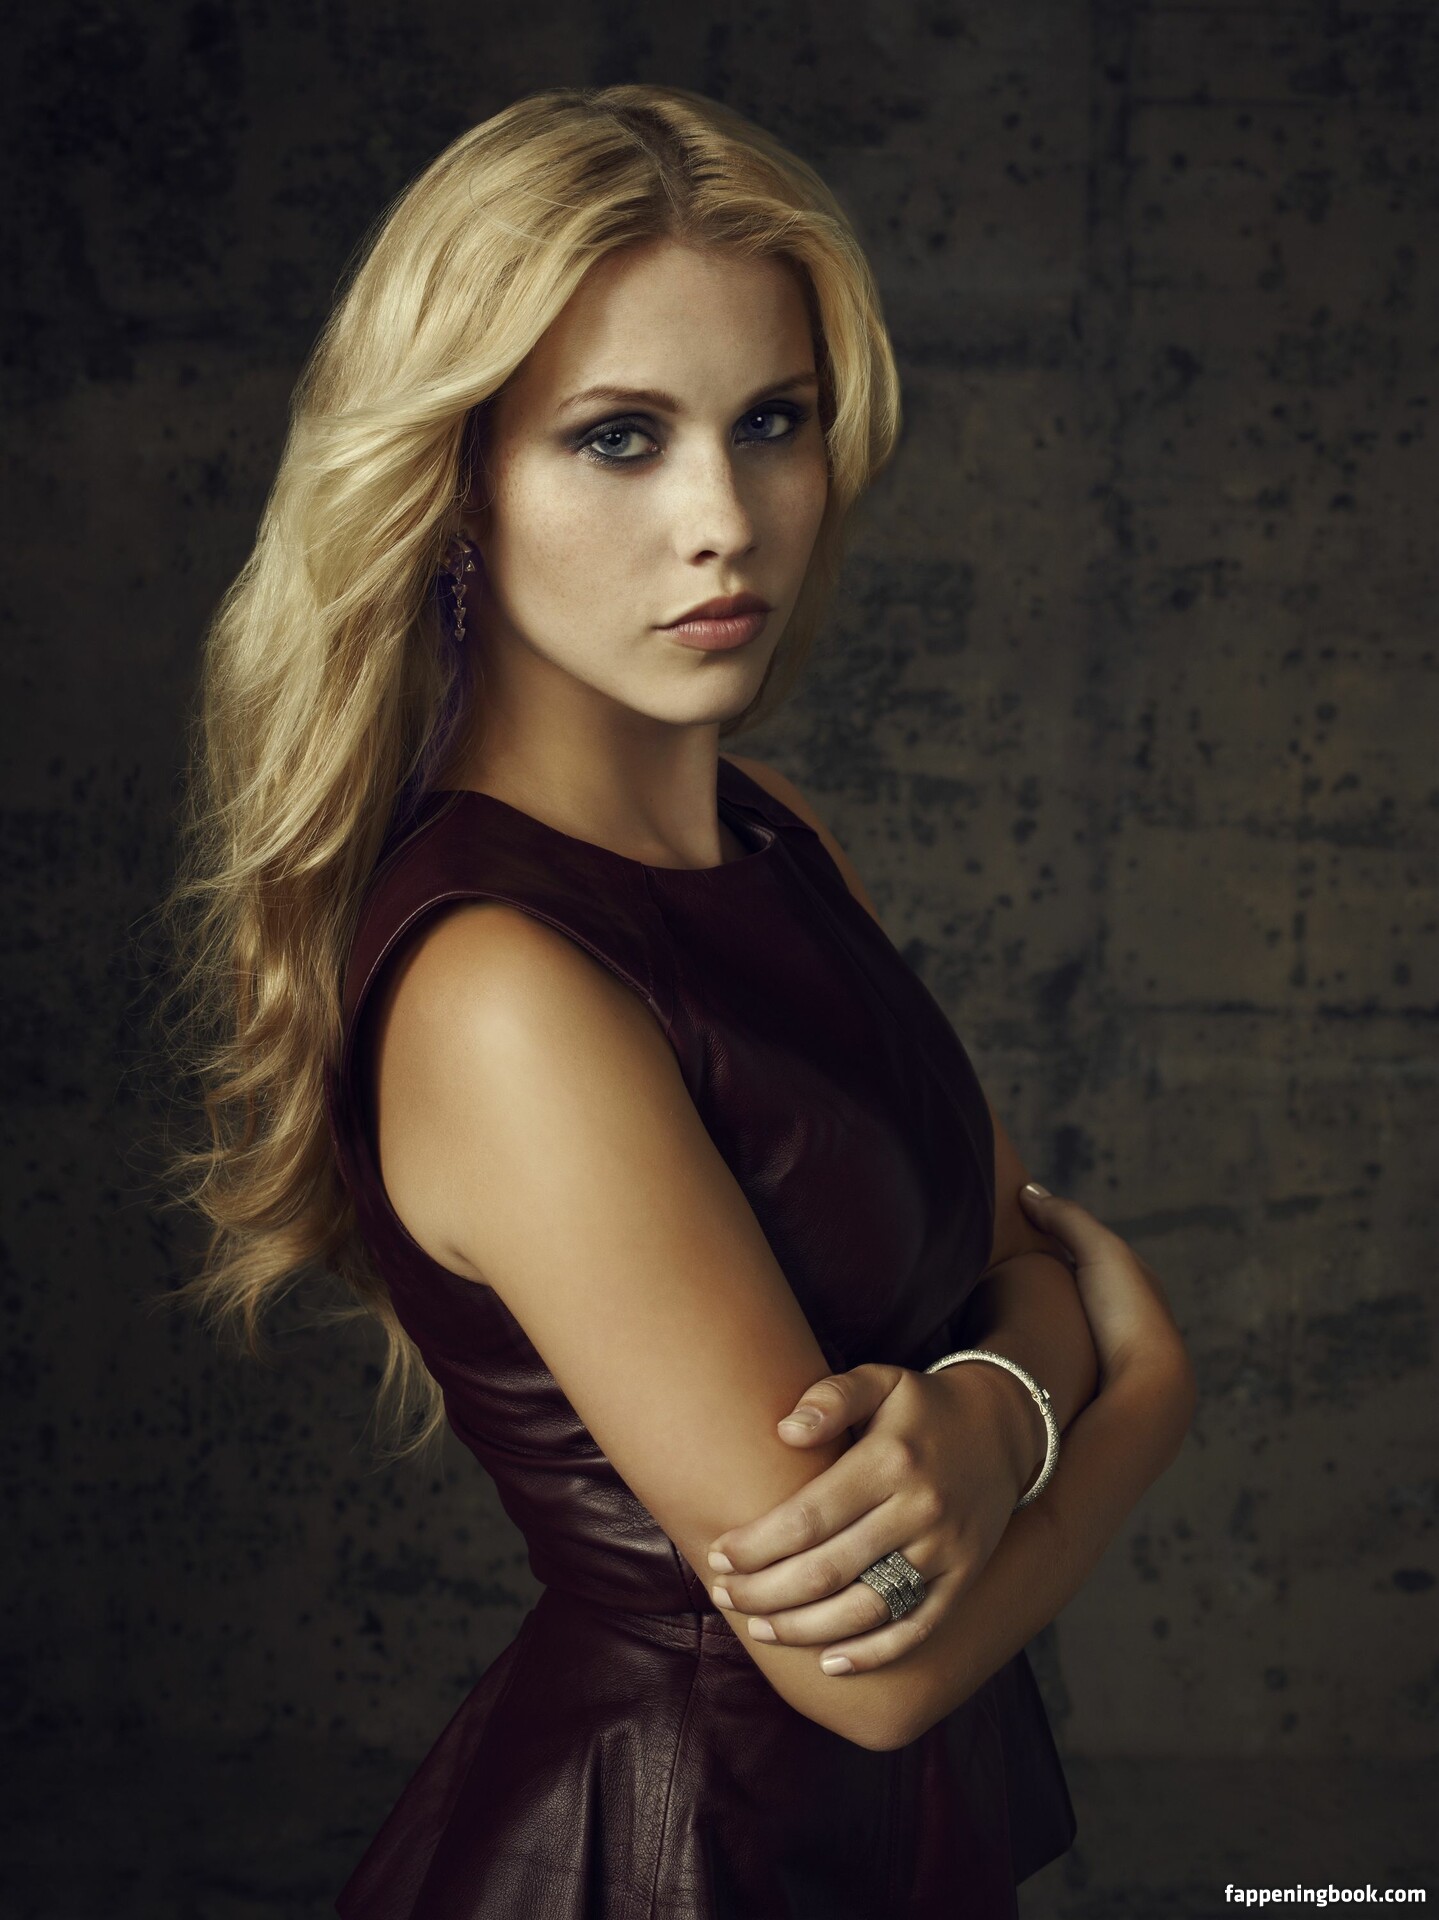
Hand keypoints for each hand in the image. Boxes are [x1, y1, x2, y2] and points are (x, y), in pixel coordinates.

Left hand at [703, 1357, 1037, 1676]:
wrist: (1003, 1430)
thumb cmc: (922, 1406)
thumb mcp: (881, 1380)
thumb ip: (832, 1397)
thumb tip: (785, 1432)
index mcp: (889, 1460)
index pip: (809, 1517)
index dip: (758, 1544)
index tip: (720, 1555)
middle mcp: (919, 1509)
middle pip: (828, 1570)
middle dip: (766, 1591)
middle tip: (725, 1595)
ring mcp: (945, 1550)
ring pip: (865, 1609)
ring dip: (805, 1628)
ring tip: (760, 1628)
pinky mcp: (963, 1578)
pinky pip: (916, 1628)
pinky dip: (872, 1654)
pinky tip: (828, 1664)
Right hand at [1017, 1181, 1187, 1387]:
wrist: (1145, 1388)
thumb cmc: (1128, 1313)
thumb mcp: (1099, 1249)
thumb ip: (1067, 1218)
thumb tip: (1028, 1191)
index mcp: (1134, 1284)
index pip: (1090, 1254)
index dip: (1056, 1243)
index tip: (1015, 1238)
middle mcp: (1126, 1319)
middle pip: (1078, 1293)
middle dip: (1047, 1286)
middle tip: (998, 1278)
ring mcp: (1110, 1356)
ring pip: (1068, 1329)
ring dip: (1041, 1324)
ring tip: (997, 1318)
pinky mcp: (1093, 1386)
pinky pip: (1060, 1358)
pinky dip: (1042, 1351)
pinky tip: (1017, 1351)